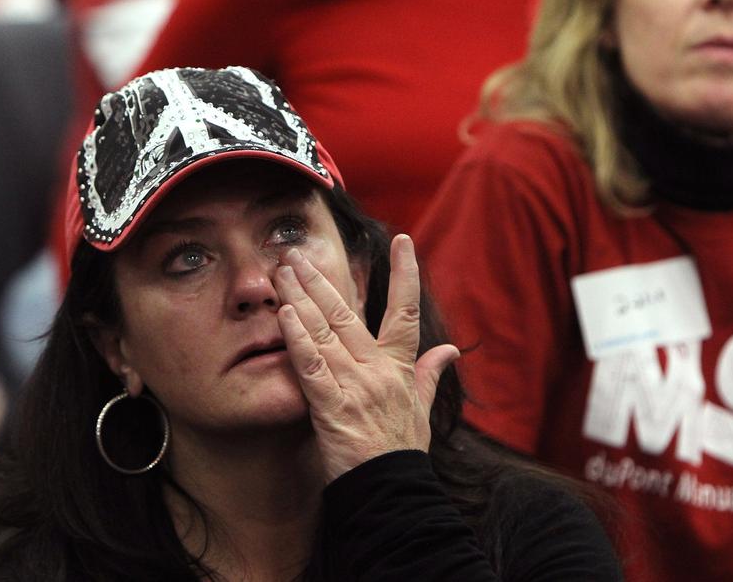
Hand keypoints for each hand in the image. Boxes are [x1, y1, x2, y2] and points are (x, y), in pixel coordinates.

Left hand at [273, 235, 458, 482]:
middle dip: (320, 279)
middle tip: (297, 253)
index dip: (405, 274)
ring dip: (301, 298)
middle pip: (347, 312)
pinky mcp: (332, 405)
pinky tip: (285, 313)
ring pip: (325, 330)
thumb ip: (430, 375)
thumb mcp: (422, 411)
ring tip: (283, 271)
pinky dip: (297, 337)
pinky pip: (311, 364)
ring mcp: (354, 384)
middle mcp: (376, 369)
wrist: (391, 492)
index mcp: (399, 367)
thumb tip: (449, 350)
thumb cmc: (402, 452)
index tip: (404, 240)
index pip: (405, 311)